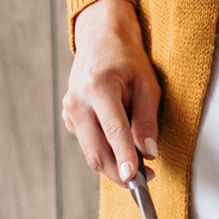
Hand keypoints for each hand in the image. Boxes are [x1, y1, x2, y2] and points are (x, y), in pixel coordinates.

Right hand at [62, 0, 159, 183]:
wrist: (100, 39)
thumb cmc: (127, 59)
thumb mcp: (147, 85)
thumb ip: (147, 120)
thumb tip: (149, 153)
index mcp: (98, 88)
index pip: (113, 131)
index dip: (124, 158)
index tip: (134, 179)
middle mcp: (78, 101)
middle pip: (96, 152)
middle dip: (120, 172)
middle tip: (147, 178)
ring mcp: (69, 111)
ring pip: (91, 153)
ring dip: (114, 164)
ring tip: (139, 162)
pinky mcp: (69, 118)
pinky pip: (88, 144)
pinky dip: (106, 150)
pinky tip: (121, 141)